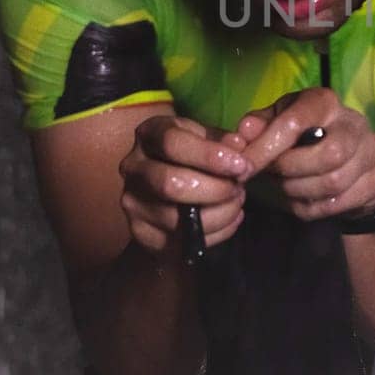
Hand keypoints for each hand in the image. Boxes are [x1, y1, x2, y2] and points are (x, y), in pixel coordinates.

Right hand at [118, 116, 249, 253]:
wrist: (169, 193)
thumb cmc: (194, 157)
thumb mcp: (211, 139)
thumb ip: (228, 139)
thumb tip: (239, 141)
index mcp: (150, 134)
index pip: (173, 143)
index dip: (210, 156)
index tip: (242, 166)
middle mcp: (133, 167)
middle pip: (171, 183)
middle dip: (216, 189)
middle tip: (240, 188)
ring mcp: (133, 202)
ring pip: (176, 218)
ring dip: (220, 213)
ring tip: (236, 202)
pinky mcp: (142, 233)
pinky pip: (182, 240)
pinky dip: (216, 232)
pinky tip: (229, 219)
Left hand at [235, 88, 374, 222]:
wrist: (347, 158)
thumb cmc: (304, 135)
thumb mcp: (278, 121)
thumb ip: (258, 126)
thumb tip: (242, 135)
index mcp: (324, 102)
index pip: (295, 123)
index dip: (266, 148)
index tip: (245, 167)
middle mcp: (354, 123)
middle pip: (328, 155)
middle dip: (292, 172)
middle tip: (274, 176)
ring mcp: (371, 153)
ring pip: (333, 183)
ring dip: (300, 191)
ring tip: (286, 186)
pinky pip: (338, 203)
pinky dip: (312, 207)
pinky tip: (303, 199)